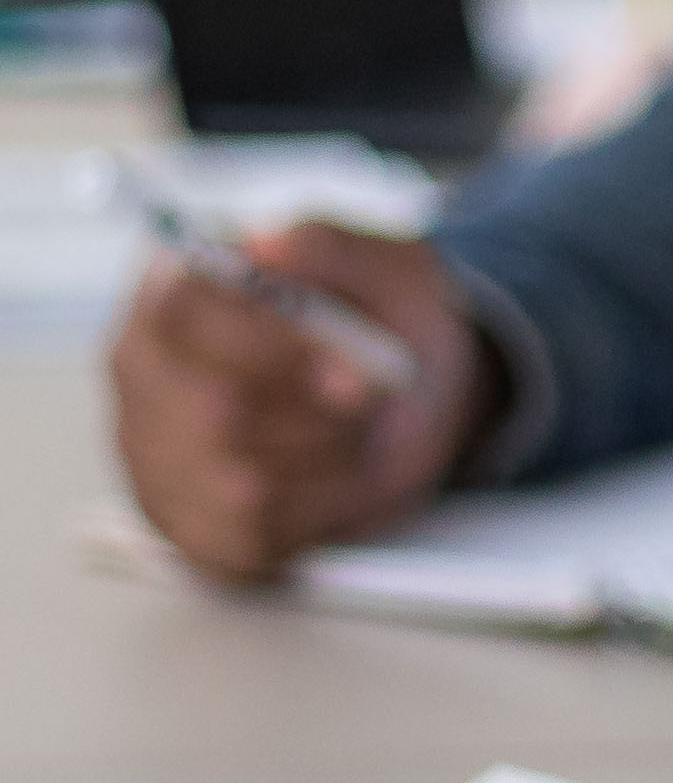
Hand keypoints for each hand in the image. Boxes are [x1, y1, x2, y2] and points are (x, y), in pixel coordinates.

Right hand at [109, 224, 487, 577]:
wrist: (417, 390)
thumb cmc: (382, 319)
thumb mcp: (382, 265)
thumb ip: (328, 247)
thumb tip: (267, 244)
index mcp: (172, 296)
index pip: (183, 318)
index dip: (274, 349)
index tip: (352, 371)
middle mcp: (146, 376)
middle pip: (211, 412)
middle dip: (315, 414)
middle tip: (368, 400)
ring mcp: (155, 455)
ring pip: (237, 482)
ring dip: (326, 460)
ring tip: (357, 430)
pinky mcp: (189, 523)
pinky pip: (250, 539)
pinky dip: (317, 512)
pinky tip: (336, 475)